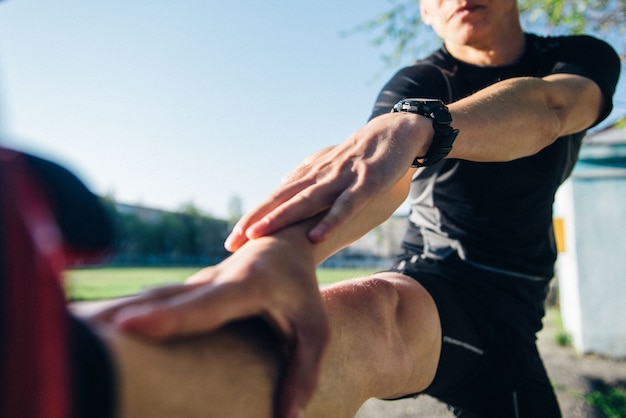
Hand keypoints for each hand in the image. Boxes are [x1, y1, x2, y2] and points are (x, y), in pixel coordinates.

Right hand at [95, 235, 329, 417]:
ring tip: (78, 331)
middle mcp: (214, 279)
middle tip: (83, 334)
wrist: (284, 242)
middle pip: (164, 299)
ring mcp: (196, 282)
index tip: (128, 327)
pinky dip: (125, 313)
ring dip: (115, 312)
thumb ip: (304, 371)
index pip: (206, 303)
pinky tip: (99, 327)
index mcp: (248, 285)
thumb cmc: (302, 290)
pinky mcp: (187, 290)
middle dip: (122, 316)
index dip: (169, 318)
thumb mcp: (316, 329)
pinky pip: (153, 302)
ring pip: (152, 297)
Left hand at [225, 112, 430, 251]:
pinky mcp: (366, 183)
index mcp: (311, 176)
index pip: (275, 199)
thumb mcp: (329, 166)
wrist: (396, 130)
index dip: (253, 218)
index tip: (231, 240)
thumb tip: (281, 185)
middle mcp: (320, 176)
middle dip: (256, 221)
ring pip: (307, 201)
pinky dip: (331, 220)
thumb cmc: (361, 153)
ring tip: (258, 236)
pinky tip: (316, 237)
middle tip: (231, 243)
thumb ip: (306, 177)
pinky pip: (346, 205)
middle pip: (282, 200)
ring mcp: (342, 179)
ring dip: (281, 218)